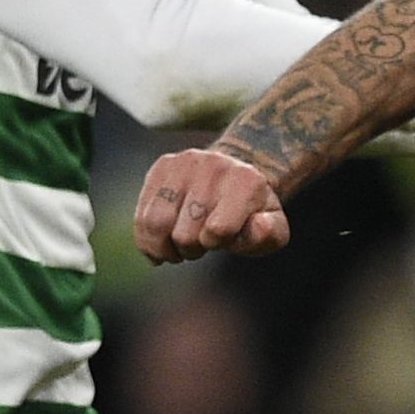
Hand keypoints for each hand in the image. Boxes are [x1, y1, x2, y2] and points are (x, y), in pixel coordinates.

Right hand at [134, 145, 291, 263]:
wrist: (236, 176)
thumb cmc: (253, 212)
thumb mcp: (272, 229)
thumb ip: (267, 234)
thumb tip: (256, 226)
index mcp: (246, 182)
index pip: (218, 230)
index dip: (216, 244)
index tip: (222, 239)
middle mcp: (214, 165)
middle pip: (184, 233)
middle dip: (190, 249)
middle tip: (200, 245)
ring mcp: (184, 163)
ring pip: (155, 224)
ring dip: (164, 247)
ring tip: (178, 247)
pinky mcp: (162, 166)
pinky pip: (141, 215)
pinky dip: (147, 240)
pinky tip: (162, 243)